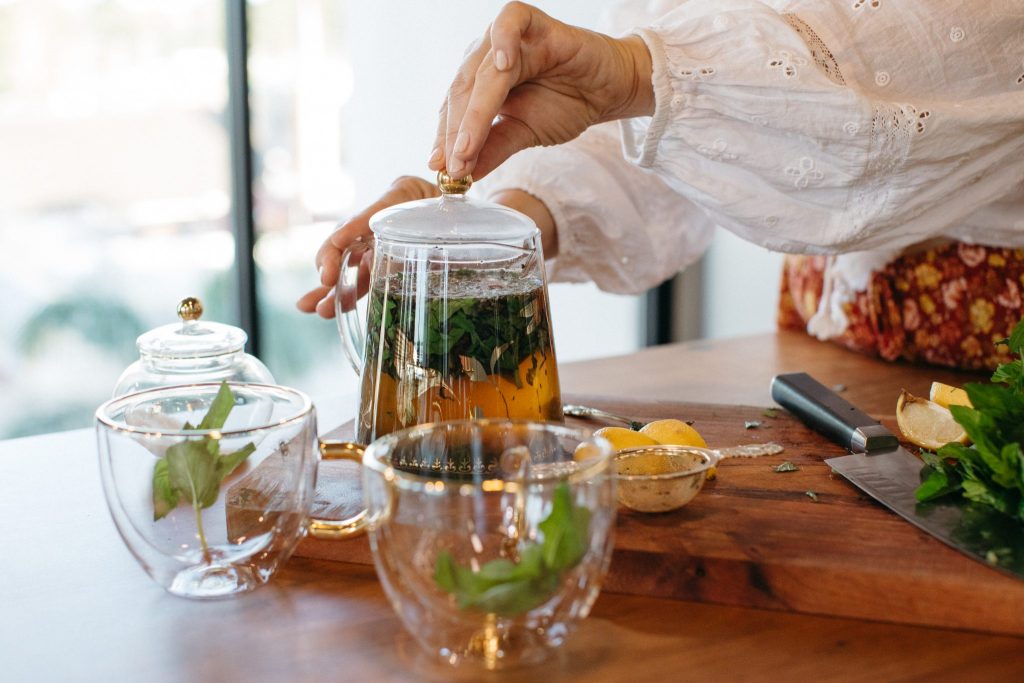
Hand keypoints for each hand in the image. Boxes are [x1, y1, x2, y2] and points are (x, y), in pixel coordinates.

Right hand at [296, 175, 558, 318]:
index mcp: (401, 194)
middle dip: (332, 267)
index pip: (367, 217)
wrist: (488, 220)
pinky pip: (365, 279)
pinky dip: (347, 294)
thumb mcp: (468, 213)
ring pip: (352, 265)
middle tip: (322, 289)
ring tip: (315, 309)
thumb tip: (467, 240)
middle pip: (351, 241)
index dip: (345, 240)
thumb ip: (458, 222)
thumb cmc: (480, 212)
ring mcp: (384, 240)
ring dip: (333, 289)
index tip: (331, 266)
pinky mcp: (387, 262)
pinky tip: (329, 310)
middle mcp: (386, 217)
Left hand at [428, 1, 652, 179]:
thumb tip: (464, 174)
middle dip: (456, 133)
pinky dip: (503, 41)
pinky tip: (503, 66)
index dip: (446, 140)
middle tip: (454, 166)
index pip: (452, 110)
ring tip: (468, 145)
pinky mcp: (535, 24)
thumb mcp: (525, 134)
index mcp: (478, 83)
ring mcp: (508, 39)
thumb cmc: (566, 104)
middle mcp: (486, 58)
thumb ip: (493, 150)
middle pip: (461, 92)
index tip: (441, 171)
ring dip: (473, 111)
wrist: (609, 89)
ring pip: (482, 71)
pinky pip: (510, 22)